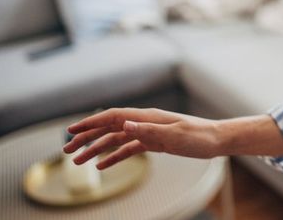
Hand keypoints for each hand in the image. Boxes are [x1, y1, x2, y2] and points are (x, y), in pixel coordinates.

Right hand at [63, 107, 223, 169]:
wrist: (216, 140)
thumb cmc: (199, 136)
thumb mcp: (174, 134)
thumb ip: (149, 130)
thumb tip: (125, 123)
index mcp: (148, 117)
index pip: (113, 116)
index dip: (91, 122)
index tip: (71, 130)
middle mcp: (145, 122)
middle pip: (110, 128)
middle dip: (87, 137)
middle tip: (66, 150)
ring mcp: (149, 132)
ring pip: (116, 139)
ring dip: (96, 149)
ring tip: (77, 161)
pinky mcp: (155, 143)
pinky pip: (129, 149)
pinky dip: (114, 156)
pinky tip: (102, 166)